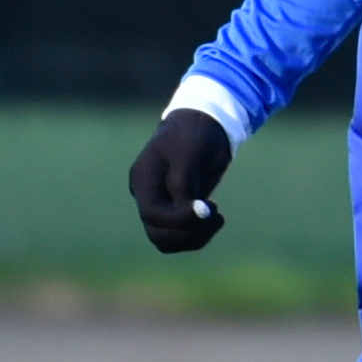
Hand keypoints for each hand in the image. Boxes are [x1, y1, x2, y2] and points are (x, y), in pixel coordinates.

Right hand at [128, 109, 231, 252]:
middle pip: (157, 232)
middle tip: (218, 216)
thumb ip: (184, 184)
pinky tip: (214, 220)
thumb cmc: (195, 134)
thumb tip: (193, 212)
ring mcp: (160, 203)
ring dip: (193, 238)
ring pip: (166, 239)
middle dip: (188, 231)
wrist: (205, 122)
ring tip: (218, 219)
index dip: (179, 218)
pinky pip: (179, 234)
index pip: (152, 213)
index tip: (209, 208)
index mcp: (143, 178)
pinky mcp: (176, 208)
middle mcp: (147, 194)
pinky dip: (197, 234)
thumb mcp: (188, 154)